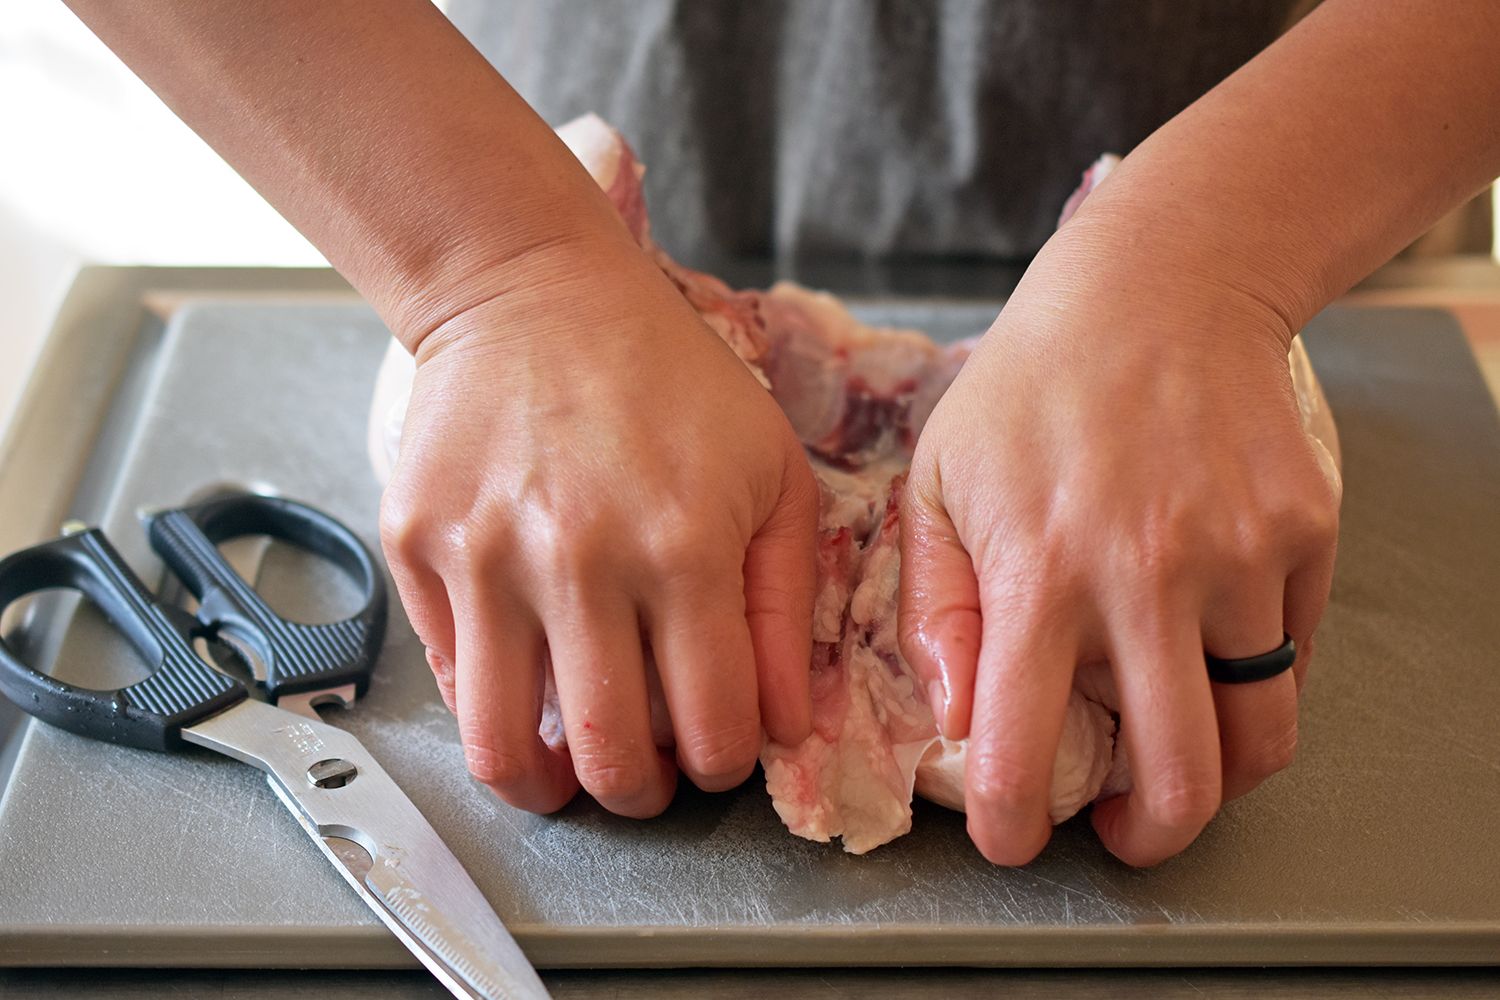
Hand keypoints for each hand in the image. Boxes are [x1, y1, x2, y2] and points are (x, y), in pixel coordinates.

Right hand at [379, 236, 816, 816]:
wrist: (533, 292)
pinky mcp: (415, 545)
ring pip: (504, 747)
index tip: (716, 752)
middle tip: (646, 775)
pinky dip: (486, 698)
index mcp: (685, 549)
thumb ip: (785, 608)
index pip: (714, 730)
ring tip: (565, 772)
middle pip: (611, 760)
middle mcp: (580, 563)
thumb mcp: (772, 474)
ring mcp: (484, 557)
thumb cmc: (668, 379)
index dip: (723, 766)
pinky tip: (521, 668)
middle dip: (640, 795)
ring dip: (544, 786)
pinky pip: (447, 675)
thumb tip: (781, 727)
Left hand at [898, 238, 1339, 866]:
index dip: (1013, 825)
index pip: (1024, 749)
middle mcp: (1148, 576)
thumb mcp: (940, 482)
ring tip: (1179, 756)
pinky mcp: (1305, 534)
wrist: (1158, 288)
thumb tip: (957, 713)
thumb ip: (935, 605)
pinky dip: (1254, 680)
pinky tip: (1207, 647)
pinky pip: (1293, 655)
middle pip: (1183, 779)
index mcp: (1040, 571)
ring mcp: (1242, 557)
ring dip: (1218, 774)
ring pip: (1261, 735)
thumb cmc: (1030, 388)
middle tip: (1125, 829)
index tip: (1014, 837)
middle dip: (1150, 838)